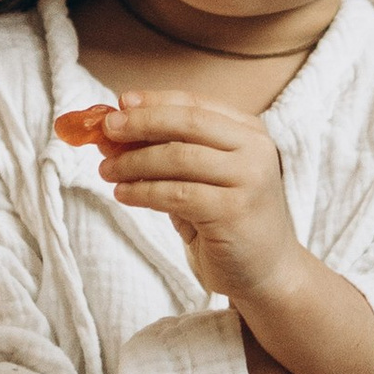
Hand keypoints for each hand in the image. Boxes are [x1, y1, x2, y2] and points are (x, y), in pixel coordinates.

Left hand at [56, 92, 299, 301]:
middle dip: (141, 123)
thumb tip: (114, 134)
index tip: (119, 103)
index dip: (155, 101)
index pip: (196, 104)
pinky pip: (176, 194)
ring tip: (107, 170)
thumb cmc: (228, 221)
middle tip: (106, 130)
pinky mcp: (234, 210)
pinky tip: (123, 194)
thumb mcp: (201, 179)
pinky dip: (143, 192)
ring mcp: (249, 179)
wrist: (267, 272)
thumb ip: (168, 154)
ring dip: (134, 161)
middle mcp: (254, 149)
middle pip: (187, 122)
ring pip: (178, 157)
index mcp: (249, 132)